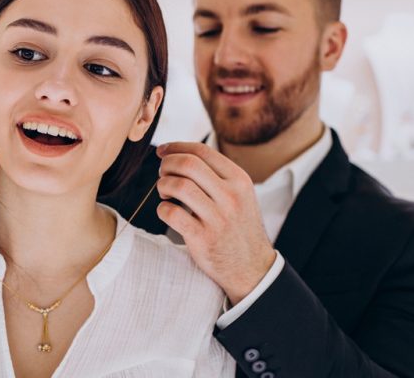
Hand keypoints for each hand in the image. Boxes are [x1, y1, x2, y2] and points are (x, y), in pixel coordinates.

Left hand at [156, 142, 275, 305]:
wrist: (252, 267)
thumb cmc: (238, 226)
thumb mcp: (239, 195)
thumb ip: (216, 175)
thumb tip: (180, 154)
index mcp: (239, 180)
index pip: (202, 151)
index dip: (177, 147)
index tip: (163, 152)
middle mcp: (231, 196)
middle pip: (188, 164)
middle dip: (167, 165)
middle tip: (162, 173)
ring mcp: (218, 218)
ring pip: (178, 186)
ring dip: (163, 186)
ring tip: (164, 193)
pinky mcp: (203, 238)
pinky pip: (171, 213)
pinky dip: (162, 209)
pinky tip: (167, 211)